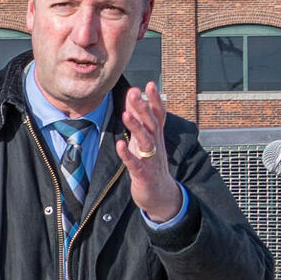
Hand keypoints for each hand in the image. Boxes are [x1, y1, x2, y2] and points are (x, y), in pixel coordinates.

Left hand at [117, 80, 182, 220]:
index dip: (155, 100)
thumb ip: (140, 121)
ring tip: (126, 115)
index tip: (149, 84)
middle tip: (134, 93)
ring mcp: (151, 160)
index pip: (158, 115)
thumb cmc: (151, 165)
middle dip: (143, 108)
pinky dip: (128, 154)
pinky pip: (135, 164)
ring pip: (145, 141)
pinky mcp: (143, 175)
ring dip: (135, 128)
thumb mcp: (147, 142)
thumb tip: (133, 99)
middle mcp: (156, 146)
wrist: (160, 195)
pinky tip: (120, 145)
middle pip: (151, 124)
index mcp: (156, 137)